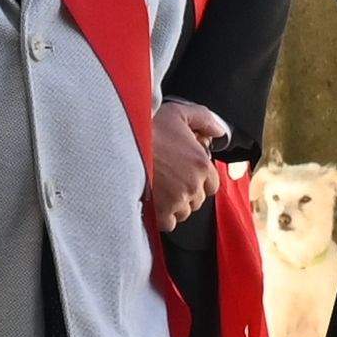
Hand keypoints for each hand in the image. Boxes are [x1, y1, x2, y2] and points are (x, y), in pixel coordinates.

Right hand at [145, 96, 229, 236]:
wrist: (118, 145)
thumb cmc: (147, 128)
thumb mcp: (178, 113)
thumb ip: (204, 119)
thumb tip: (218, 131)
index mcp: (202, 165)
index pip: (212, 184)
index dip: (198, 179)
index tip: (184, 173)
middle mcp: (193, 185)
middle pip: (198, 199)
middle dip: (187, 191)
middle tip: (169, 179)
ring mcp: (178, 201)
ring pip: (184, 212)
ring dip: (175, 204)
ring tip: (160, 189)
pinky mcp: (161, 214)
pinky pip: (170, 223)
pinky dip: (163, 216)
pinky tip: (154, 201)